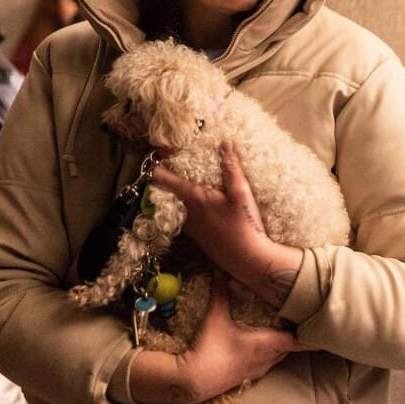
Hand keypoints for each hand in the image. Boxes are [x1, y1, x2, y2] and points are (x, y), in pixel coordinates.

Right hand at [129, 279, 302, 403]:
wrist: (194, 380)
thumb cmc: (210, 348)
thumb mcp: (215, 317)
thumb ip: (220, 293)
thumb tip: (219, 271)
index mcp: (266, 343)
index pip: (296, 341)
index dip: (310, 338)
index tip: (323, 333)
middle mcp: (266, 358)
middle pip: (288, 348)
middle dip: (295, 338)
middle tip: (302, 326)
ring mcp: (256, 370)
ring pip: (277, 358)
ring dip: (281, 347)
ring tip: (283, 335)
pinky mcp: (246, 377)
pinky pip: (265, 365)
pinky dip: (268, 356)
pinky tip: (260, 350)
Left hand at [151, 141, 303, 306]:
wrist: (247, 260)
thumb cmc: (244, 225)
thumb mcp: (241, 192)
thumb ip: (231, 167)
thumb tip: (225, 143)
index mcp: (192, 198)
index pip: (163, 178)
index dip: (157, 163)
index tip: (158, 152)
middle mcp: (185, 212)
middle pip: (166, 190)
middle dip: (167, 175)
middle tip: (174, 161)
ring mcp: (189, 226)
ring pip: (174, 203)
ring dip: (177, 191)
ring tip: (188, 178)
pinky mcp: (196, 236)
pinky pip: (183, 215)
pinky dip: (186, 204)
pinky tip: (202, 202)